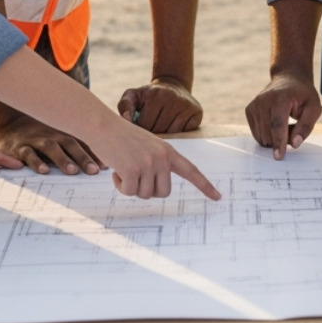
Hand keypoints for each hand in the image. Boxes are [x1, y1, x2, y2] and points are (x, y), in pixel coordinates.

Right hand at [0, 113, 102, 175]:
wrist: (10, 125)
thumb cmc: (41, 135)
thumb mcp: (58, 136)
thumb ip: (77, 146)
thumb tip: (103, 164)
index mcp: (63, 133)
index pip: (82, 142)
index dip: (95, 153)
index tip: (107, 166)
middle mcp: (52, 135)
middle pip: (70, 144)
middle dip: (83, 157)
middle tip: (94, 171)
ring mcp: (36, 140)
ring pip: (50, 148)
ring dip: (62, 159)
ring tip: (72, 171)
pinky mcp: (19, 148)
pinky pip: (28, 154)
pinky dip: (35, 161)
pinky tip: (43, 171)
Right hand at [84, 111, 221, 200]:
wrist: (103, 125)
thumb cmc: (122, 137)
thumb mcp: (147, 146)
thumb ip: (158, 163)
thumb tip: (158, 189)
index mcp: (168, 151)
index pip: (191, 170)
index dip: (204, 185)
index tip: (218, 197)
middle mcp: (162, 158)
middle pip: (162, 193)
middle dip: (147, 190)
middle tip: (134, 175)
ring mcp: (149, 163)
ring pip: (144, 194)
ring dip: (131, 187)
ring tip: (123, 167)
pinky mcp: (133, 170)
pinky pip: (129, 192)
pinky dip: (120, 186)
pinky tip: (116, 170)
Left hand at [117, 77, 202, 134]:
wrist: (172, 85)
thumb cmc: (149, 95)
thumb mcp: (133, 95)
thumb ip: (124, 105)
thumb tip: (127, 119)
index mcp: (155, 95)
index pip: (144, 125)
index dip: (140, 130)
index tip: (140, 127)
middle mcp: (172, 98)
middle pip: (159, 130)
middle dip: (153, 134)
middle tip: (151, 130)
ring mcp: (186, 105)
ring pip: (173, 134)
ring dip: (166, 136)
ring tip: (161, 129)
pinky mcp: (197, 112)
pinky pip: (185, 132)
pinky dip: (179, 134)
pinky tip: (173, 126)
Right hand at [245, 72, 321, 159]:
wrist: (288, 78)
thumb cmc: (302, 94)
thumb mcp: (314, 107)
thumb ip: (306, 126)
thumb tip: (295, 143)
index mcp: (280, 98)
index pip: (277, 125)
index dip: (279, 142)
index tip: (278, 156)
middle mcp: (263, 101)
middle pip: (269, 134)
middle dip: (282, 140)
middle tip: (294, 127)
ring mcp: (254, 105)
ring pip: (262, 136)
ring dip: (275, 138)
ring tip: (285, 123)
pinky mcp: (249, 110)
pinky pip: (257, 134)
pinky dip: (268, 134)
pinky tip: (275, 123)